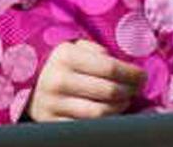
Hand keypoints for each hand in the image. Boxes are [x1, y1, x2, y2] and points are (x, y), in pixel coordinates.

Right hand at [29, 40, 144, 121]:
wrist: (29, 84)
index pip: (110, 68)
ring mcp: (52, 104)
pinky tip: (110, 111)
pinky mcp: (50, 123)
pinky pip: (85, 125)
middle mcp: (57, 80)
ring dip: (119, 107)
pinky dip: (104, 120)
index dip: (132, 73)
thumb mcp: (77, 48)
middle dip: (129, 91)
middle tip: (136, 89)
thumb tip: (128, 67)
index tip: (143, 76)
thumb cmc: (64, 63)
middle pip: (108, 91)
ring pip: (99, 112)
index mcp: (66, 56)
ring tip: (125, 100)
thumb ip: (99, 52)